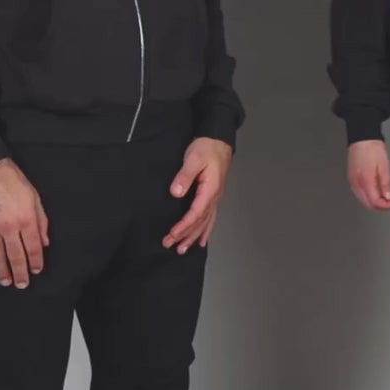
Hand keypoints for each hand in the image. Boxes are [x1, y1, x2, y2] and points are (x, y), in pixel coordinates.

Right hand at [0, 158, 49, 287]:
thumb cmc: (12, 181)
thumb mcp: (35, 198)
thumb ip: (41, 222)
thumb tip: (44, 242)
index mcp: (25, 218)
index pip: (33, 248)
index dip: (36, 262)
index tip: (36, 270)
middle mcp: (8, 225)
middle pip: (16, 256)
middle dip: (20, 273)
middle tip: (22, 284)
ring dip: (3, 271)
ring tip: (6, 281)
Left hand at [163, 137, 232, 253]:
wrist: (218, 140)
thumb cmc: (206, 148)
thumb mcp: (193, 158)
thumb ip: (185, 176)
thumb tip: (175, 193)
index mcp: (210, 190)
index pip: (196, 213)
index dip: (184, 226)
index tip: (172, 234)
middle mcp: (214, 197)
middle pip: (200, 222)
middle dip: (186, 236)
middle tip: (172, 246)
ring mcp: (215, 198)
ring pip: (206, 223)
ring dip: (194, 237)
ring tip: (183, 250)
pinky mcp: (212, 195)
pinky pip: (210, 218)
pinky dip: (205, 231)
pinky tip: (201, 240)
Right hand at [348, 140, 389, 210]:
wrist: (362, 138)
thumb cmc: (372, 148)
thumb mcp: (384, 166)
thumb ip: (386, 184)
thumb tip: (388, 197)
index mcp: (366, 181)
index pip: (375, 202)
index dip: (386, 206)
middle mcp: (356, 183)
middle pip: (367, 203)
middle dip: (380, 206)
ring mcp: (352, 181)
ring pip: (362, 200)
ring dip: (373, 202)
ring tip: (384, 198)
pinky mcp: (351, 177)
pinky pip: (358, 193)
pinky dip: (367, 196)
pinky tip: (373, 193)